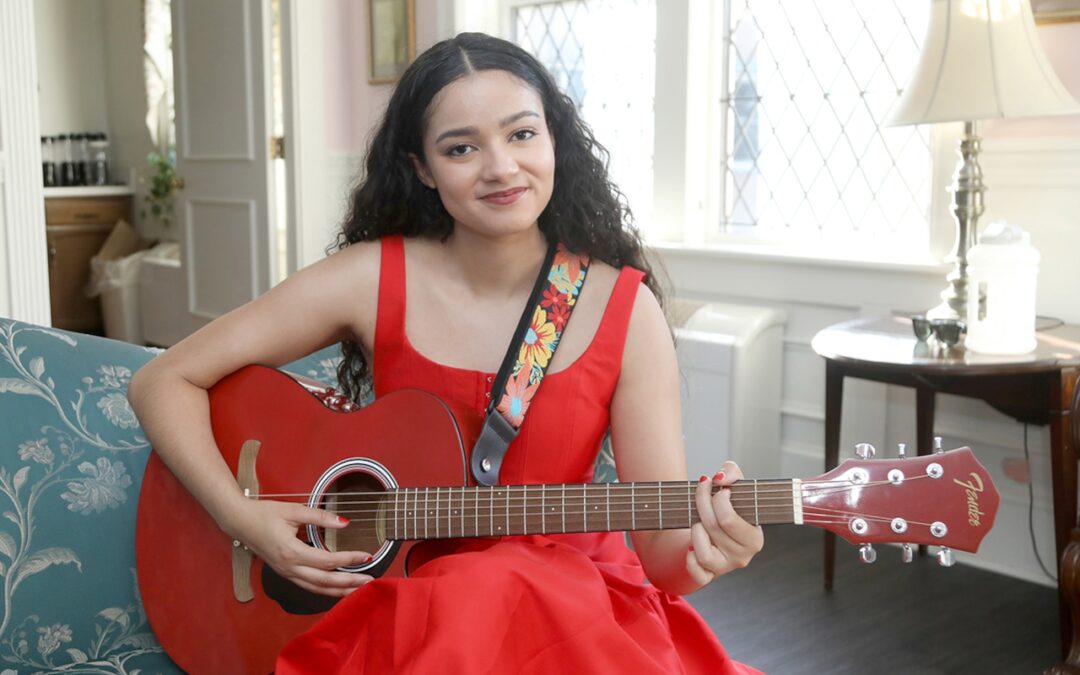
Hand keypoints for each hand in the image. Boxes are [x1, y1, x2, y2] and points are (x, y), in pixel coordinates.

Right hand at [226, 497, 374, 596]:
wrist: (239, 521)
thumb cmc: (264, 514)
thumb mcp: (294, 510)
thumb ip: (320, 516)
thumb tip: (344, 522)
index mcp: (292, 552)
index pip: (327, 561)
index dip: (349, 560)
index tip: (366, 556)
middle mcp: (289, 568)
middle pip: (324, 582)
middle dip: (349, 583)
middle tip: (370, 582)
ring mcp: (286, 573)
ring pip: (316, 589)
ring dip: (339, 591)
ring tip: (359, 590)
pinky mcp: (285, 573)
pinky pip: (308, 586)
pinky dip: (325, 590)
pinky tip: (338, 588)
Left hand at [685, 460, 764, 585]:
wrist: (712, 532)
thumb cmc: (725, 509)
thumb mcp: (733, 486)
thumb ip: (731, 473)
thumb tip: (721, 478)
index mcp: (754, 537)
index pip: (729, 519)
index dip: (716, 498)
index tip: (716, 486)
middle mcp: (743, 555)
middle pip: (713, 528)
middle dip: (702, 503)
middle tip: (702, 491)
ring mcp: (725, 567)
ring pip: (703, 552)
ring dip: (695, 530)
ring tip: (698, 522)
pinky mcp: (709, 576)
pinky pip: (697, 573)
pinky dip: (690, 559)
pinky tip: (691, 546)